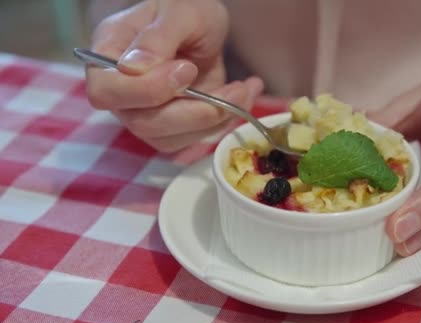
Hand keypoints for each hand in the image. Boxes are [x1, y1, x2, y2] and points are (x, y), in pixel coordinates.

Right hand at [86, 0, 262, 152]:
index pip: (106, 91)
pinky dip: (221, 123)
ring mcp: (144, 112)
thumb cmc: (184, 8)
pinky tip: (242, 98)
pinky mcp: (171, 126)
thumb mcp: (178, 12)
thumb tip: (134, 68)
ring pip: (168, 138)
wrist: (203, 24)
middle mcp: (121, 90)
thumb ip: (156, 38)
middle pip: (141, 122)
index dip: (146, 90)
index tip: (187, 69)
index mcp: (107, 53)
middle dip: (192, 112)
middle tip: (230, 88)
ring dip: (213, 119)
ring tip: (243, 90)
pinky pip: (190, 140)